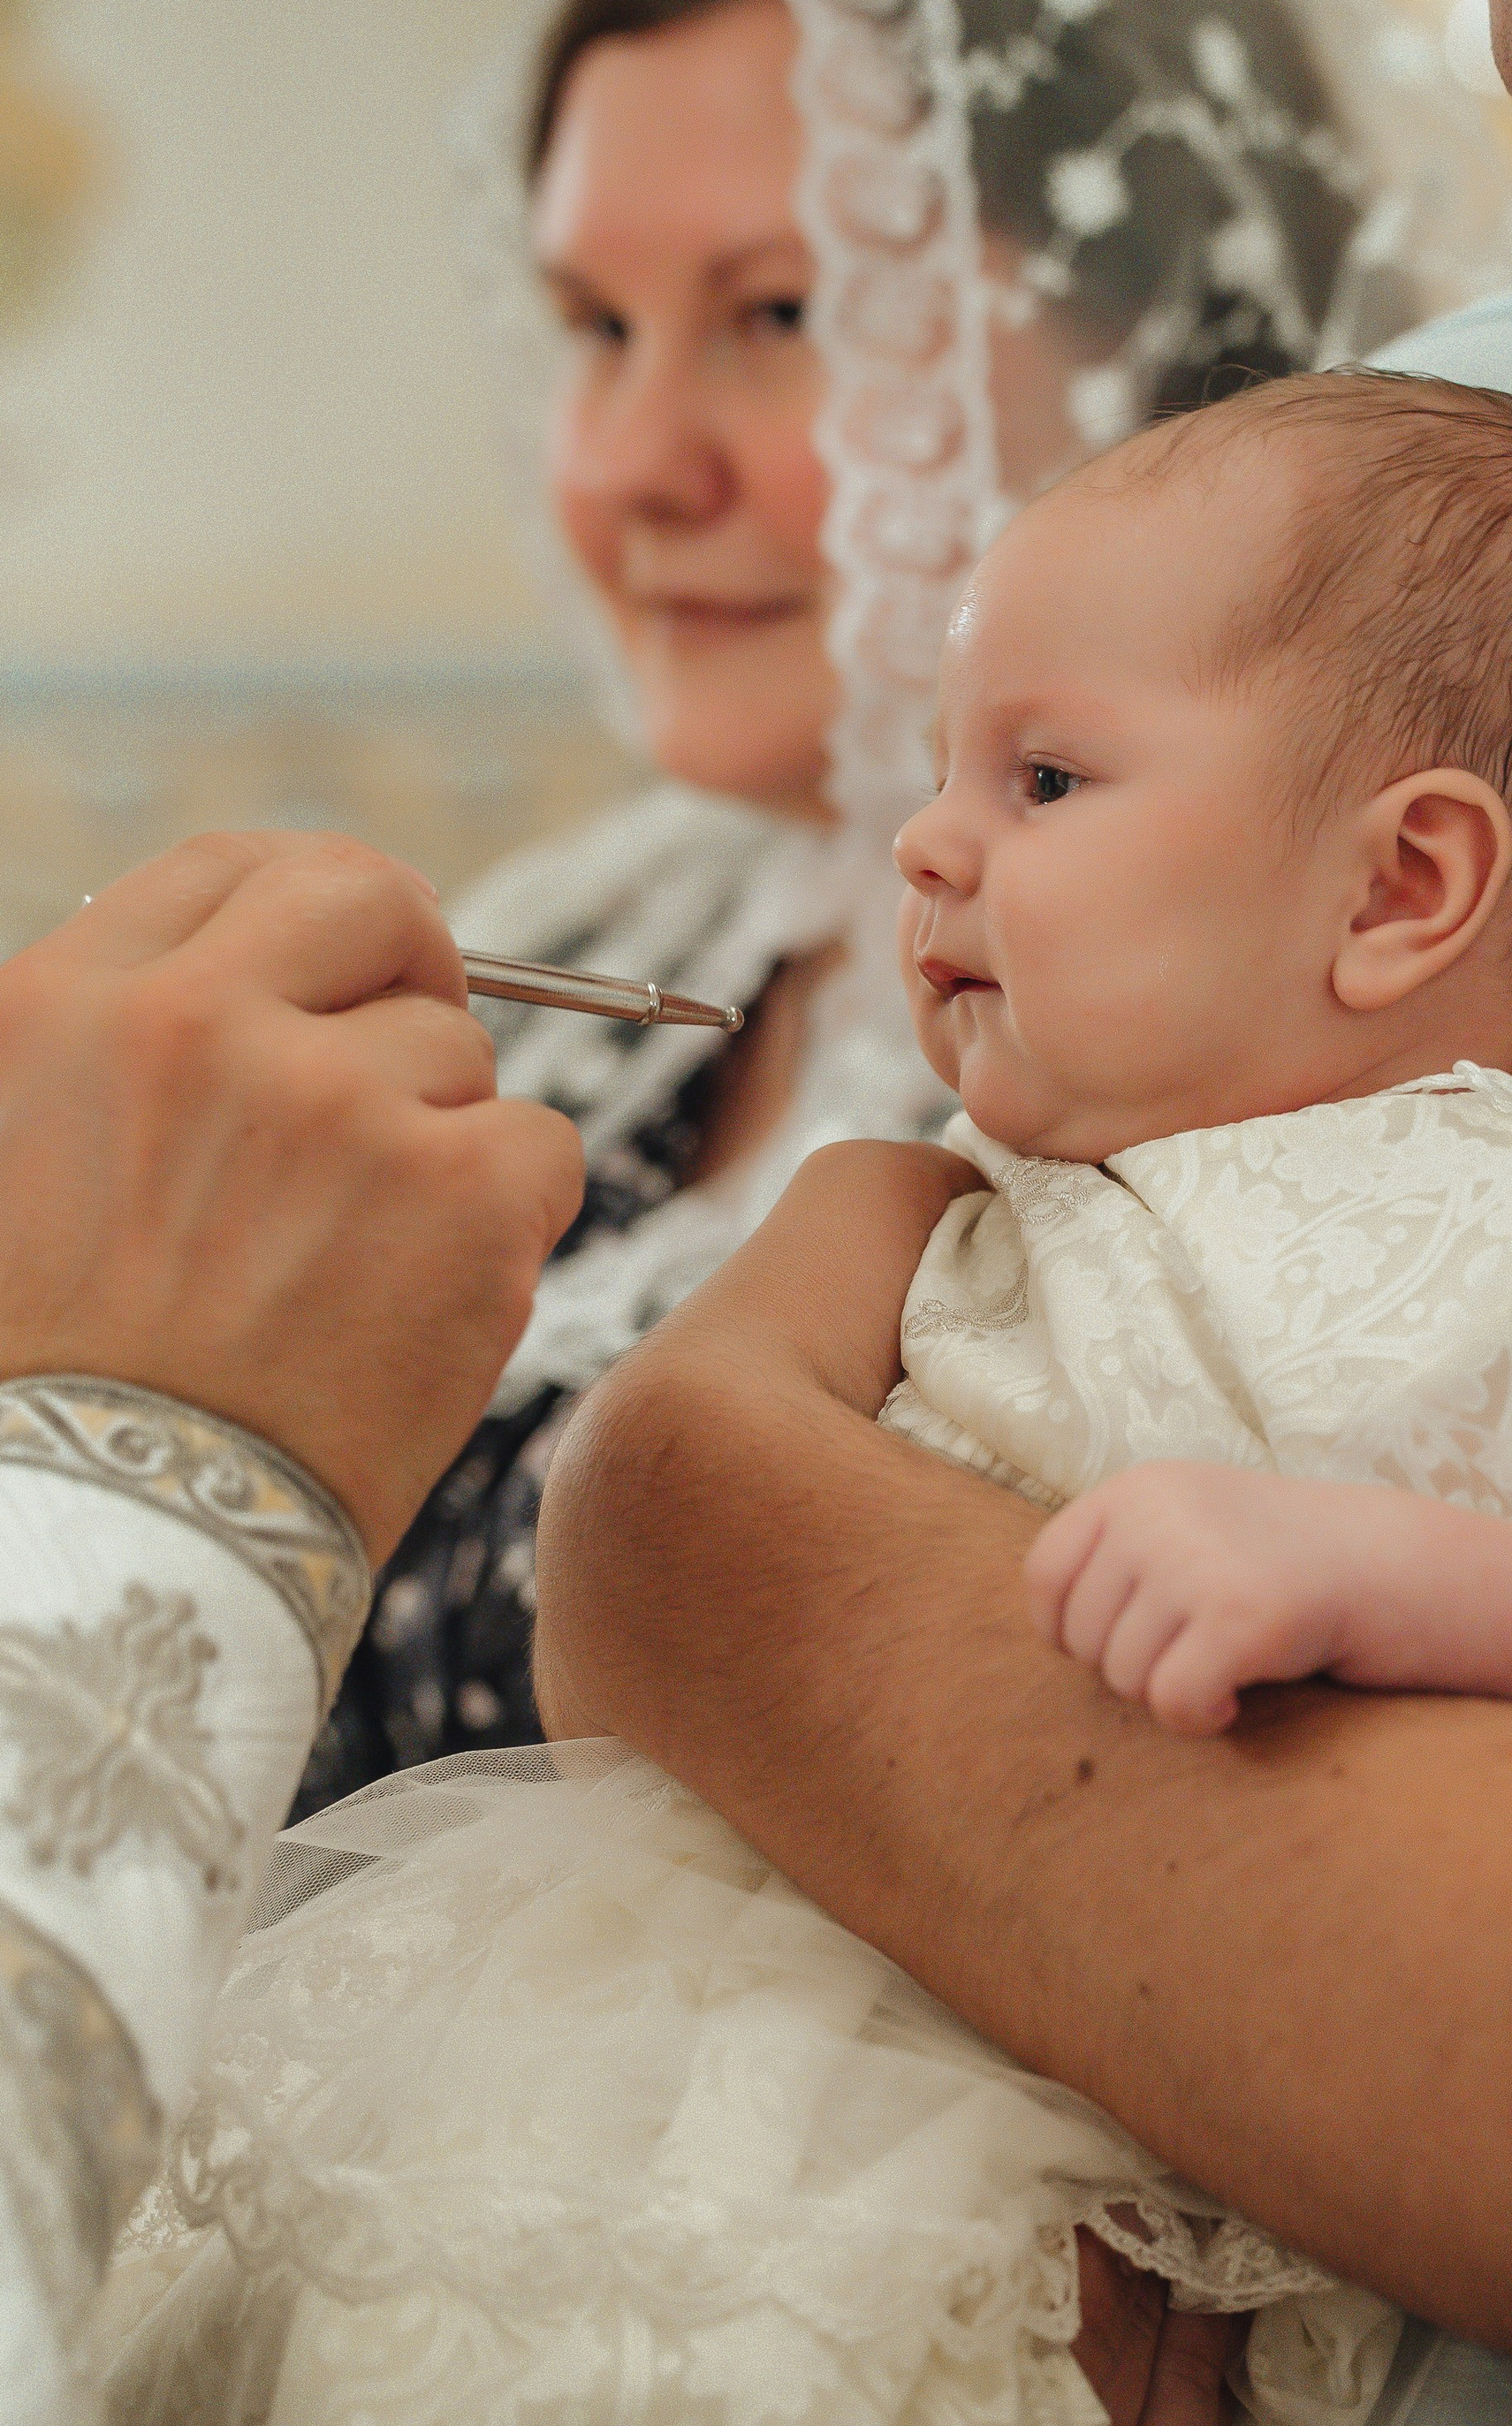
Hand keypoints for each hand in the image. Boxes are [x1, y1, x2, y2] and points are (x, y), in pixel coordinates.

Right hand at [0, 833, 582, 1563]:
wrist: (114, 1558)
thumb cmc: (58, 1398)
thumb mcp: (21, 1170)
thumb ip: (119, 1056)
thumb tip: (248, 983)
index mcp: (65, 1007)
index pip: (233, 867)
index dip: (312, 910)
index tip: (347, 965)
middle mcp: (197, 1026)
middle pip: (370, 899)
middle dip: (416, 964)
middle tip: (417, 1061)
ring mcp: (335, 1103)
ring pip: (462, 1052)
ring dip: (444, 1144)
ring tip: (361, 1272)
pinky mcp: (458, 1194)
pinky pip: (545, 1150)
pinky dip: (513, 1226)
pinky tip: (429, 1312)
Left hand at [1026, 1460, 1362, 1734]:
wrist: (1396, 1564)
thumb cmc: (1285, 1561)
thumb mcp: (1190, 1524)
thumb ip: (1119, 1555)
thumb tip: (1048, 1629)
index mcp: (1138, 1488)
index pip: (1043, 1575)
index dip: (1068, 1629)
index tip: (1121, 1640)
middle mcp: (1159, 1515)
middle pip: (1083, 1638)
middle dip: (1131, 1667)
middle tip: (1196, 1652)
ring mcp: (1200, 1564)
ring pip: (1125, 1679)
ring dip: (1172, 1692)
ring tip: (1226, 1665)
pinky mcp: (1242, 1619)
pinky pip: (1173, 1703)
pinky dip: (1200, 1719)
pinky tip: (1234, 1702)